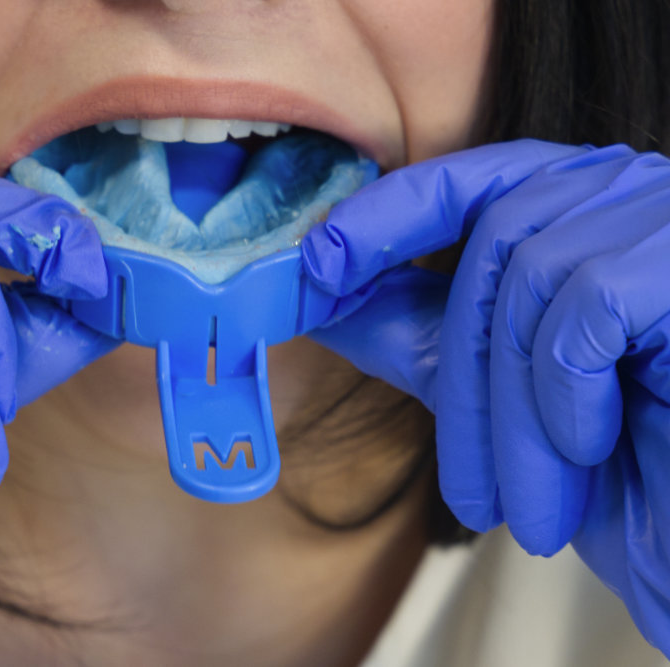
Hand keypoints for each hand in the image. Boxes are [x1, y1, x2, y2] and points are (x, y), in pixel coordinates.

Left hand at [301, 140, 669, 654]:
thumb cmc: (620, 469)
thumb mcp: (491, 392)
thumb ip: (411, 330)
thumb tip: (317, 292)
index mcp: (574, 210)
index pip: (465, 181)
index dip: (385, 214)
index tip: (317, 264)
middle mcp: (622, 194)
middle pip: (492, 243)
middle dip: (463, 382)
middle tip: (469, 490)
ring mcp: (664, 216)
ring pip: (531, 281)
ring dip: (512, 416)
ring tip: (530, 501)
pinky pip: (586, 310)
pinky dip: (567, 396)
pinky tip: (592, 447)